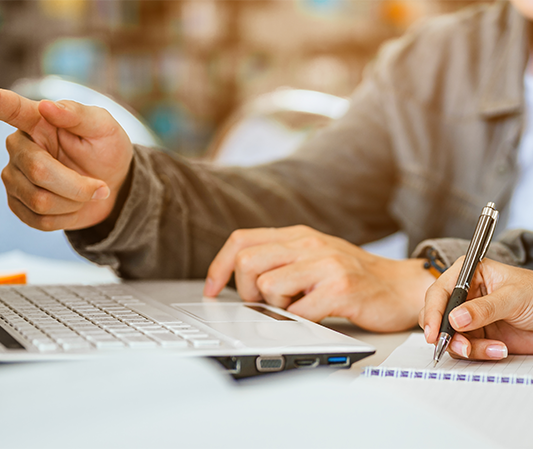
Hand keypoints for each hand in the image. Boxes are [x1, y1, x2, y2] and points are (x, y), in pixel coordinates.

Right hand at [0, 82, 132, 229]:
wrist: (113, 186)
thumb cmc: (106, 150)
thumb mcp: (104, 128)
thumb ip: (79, 115)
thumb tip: (48, 106)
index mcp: (37, 121)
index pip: (9, 108)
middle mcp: (18, 147)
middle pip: (37, 171)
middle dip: (76, 185)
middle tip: (100, 187)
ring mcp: (14, 177)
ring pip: (39, 200)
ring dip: (73, 202)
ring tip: (84, 192)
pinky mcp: (17, 204)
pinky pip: (39, 220)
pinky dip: (65, 218)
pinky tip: (71, 205)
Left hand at [203, 225, 434, 331]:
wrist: (400, 286)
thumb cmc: (351, 276)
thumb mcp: (311, 256)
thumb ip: (278, 260)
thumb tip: (234, 279)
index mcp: (296, 235)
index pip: (240, 240)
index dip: (218, 267)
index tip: (211, 290)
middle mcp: (308, 244)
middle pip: (246, 263)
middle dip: (245, 292)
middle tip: (265, 303)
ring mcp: (325, 265)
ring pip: (268, 287)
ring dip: (275, 307)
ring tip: (298, 307)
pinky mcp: (340, 289)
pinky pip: (298, 312)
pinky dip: (298, 321)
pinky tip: (315, 316)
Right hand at [421, 258, 532, 359]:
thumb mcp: (513, 297)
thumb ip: (484, 308)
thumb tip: (455, 318)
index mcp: (468, 275)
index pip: (440, 291)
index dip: (433, 311)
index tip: (434, 332)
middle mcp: (464, 295)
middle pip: (437, 315)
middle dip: (446, 333)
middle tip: (459, 346)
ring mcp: (468, 317)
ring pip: (448, 335)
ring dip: (466, 346)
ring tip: (492, 349)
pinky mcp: (476, 336)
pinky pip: (465, 348)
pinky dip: (480, 352)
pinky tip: (499, 349)